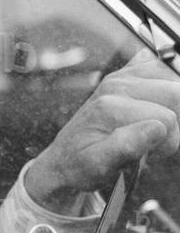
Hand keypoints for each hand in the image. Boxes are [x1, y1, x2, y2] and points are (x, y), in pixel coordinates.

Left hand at [26, 49, 179, 211]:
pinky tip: (154, 106)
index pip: (167, 118)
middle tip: (154, 141)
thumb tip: (157, 128)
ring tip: (153, 126)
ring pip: (174, 82)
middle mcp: (115, 85)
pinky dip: (165, 87)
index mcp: (109, 107)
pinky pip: (162, 67)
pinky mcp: (128, 75)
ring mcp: (122, 76)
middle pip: (175, 93)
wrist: (64, 158)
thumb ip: (126, 147)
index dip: (168, 142)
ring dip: (173, 106)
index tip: (151, 154)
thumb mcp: (98, 165)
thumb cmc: (80, 165)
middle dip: (174, 123)